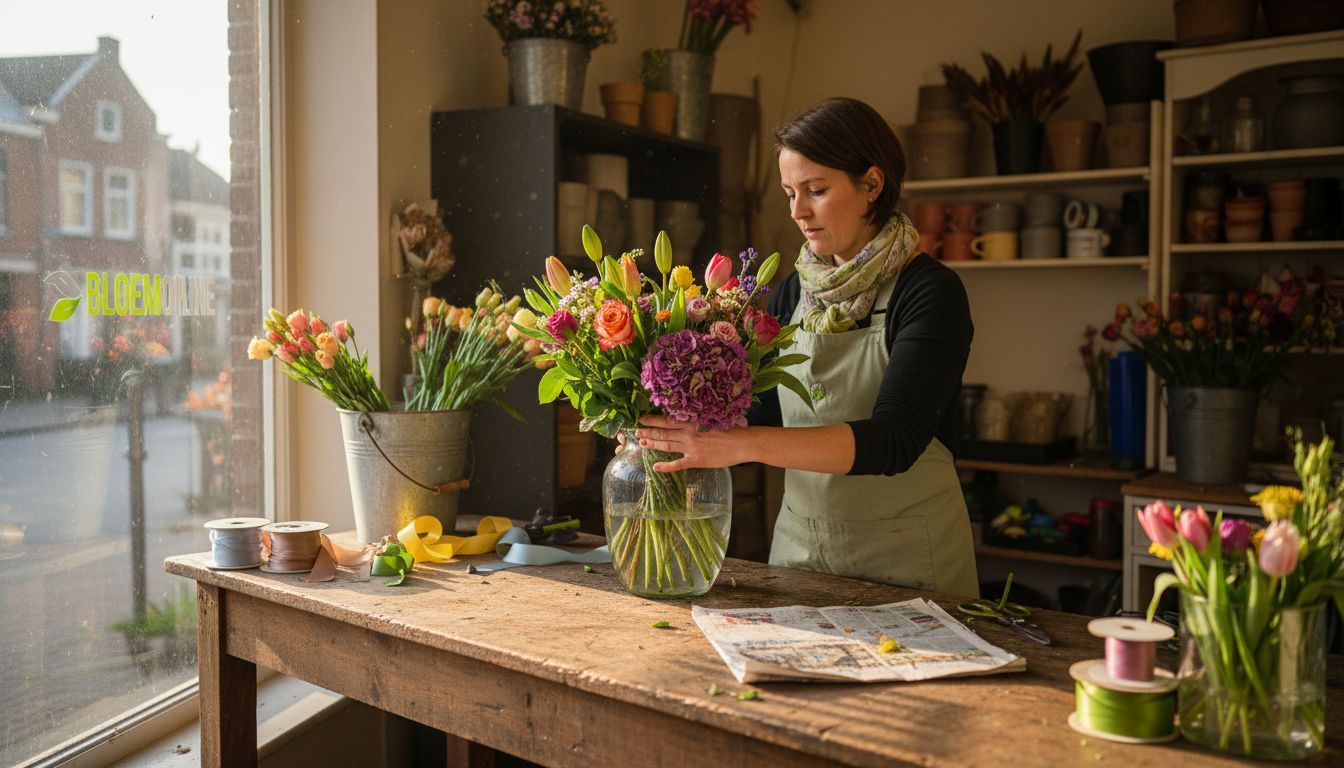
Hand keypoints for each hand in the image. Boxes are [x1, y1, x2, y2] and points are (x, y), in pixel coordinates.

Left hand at [634, 414, 748, 471]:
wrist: (742, 442)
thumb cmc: (732, 428)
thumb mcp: (713, 418)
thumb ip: (699, 419)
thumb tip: (688, 417)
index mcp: (692, 421)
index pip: (668, 419)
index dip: (653, 420)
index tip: (642, 418)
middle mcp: (688, 433)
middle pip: (663, 432)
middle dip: (648, 431)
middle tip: (636, 431)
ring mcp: (691, 447)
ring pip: (667, 445)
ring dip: (653, 444)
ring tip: (642, 442)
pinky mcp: (696, 460)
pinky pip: (677, 464)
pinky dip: (665, 466)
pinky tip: (655, 467)